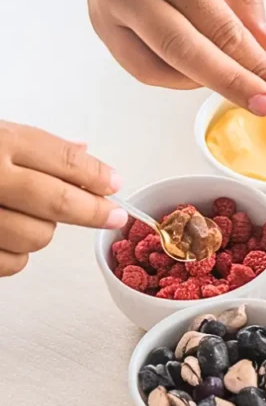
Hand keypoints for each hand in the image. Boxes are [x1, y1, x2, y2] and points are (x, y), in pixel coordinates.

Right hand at [0, 122, 126, 275]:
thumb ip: (32, 145)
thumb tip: (82, 151)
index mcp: (0, 142)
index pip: (65, 160)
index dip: (98, 176)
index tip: (116, 185)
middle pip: (60, 202)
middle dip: (93, 211)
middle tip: (114, 214)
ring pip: (38, 236)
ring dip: (44, 231)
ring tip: (28, 216)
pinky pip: (13, 262)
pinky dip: (18, 255)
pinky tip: (9, 238)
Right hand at [87, 0, 265, 115]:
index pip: (218, 26)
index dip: (253, 63)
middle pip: (183, 50)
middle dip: (230, 82)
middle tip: (263, 102)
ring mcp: (108, 10)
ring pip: (156, 69)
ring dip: (200, 81)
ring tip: (230, 75)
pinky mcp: (101, 26)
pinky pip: (140, 67)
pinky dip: (175, 75)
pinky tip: (199, 68)